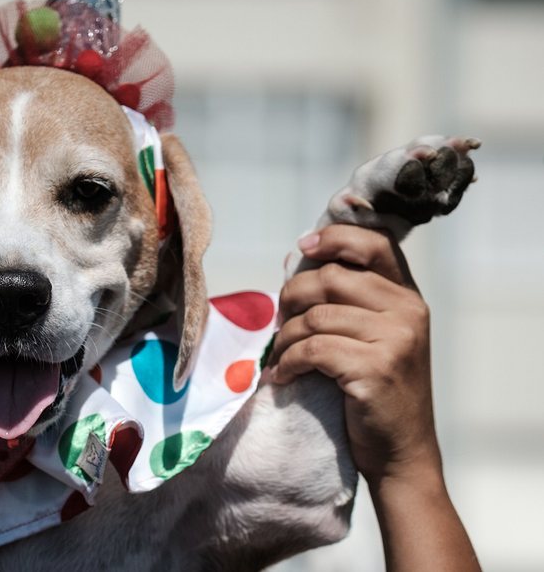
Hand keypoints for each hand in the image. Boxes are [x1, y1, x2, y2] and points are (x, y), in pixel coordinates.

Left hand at [269, 225, 439, 484]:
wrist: (401, 451)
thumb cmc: (376, 390)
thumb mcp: (375, 336)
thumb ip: (349, 299)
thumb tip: (299, 258)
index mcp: (408, 296)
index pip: (375, 243)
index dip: (335, 237)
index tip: (304, 248)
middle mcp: (408, 311)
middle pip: (331, 279)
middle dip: (293, 298)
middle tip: (281, 323)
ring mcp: (395, 339)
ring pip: (316, 316)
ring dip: (286, 337)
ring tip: (280, 355)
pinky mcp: (376, 369)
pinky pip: (313, 349)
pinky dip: (288, 361)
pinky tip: (283, 375)